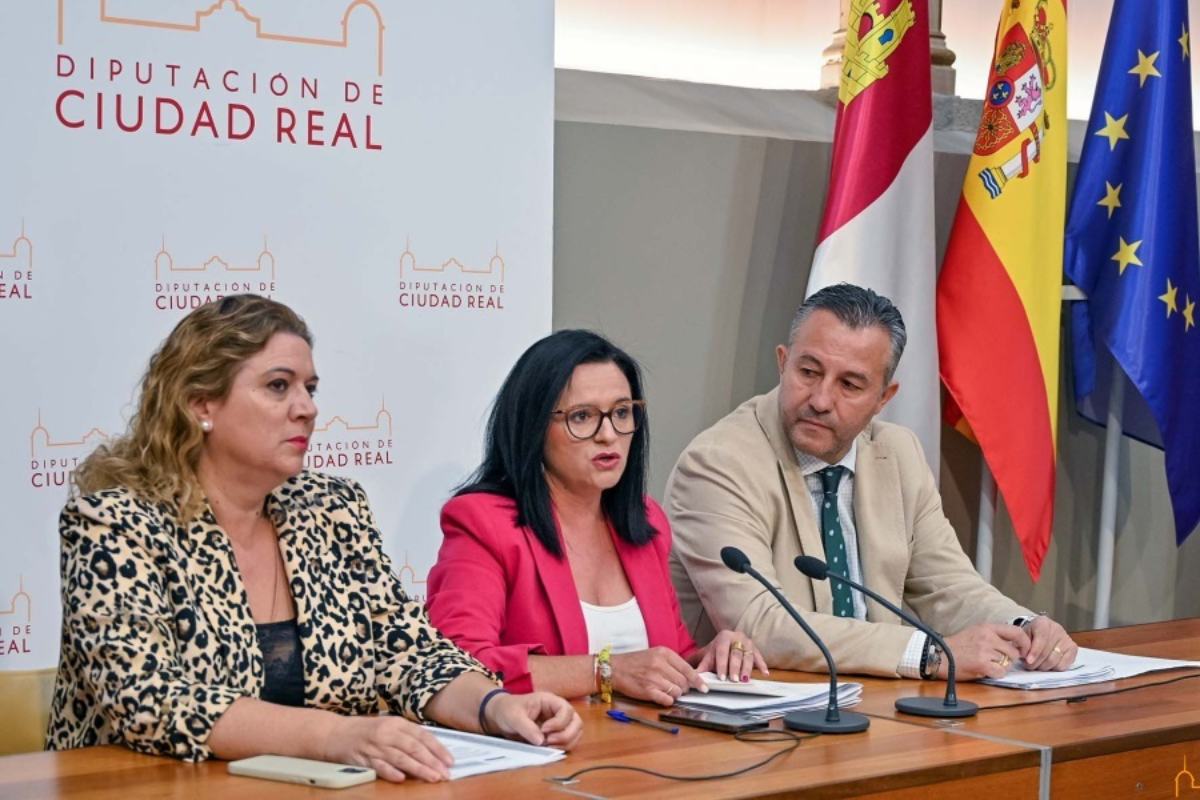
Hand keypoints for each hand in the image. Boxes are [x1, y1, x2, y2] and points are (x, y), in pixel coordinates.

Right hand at [322, 714, 453, 782]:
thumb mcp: (388, 726)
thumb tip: (432, 749)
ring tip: (432, 777)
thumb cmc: (365, 730)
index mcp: (396, 723)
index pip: (422, 735)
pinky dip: (390, 772)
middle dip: (432, 761)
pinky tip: (401, 778)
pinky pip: (378, 766)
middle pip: (414, 747)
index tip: (450, 761)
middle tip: (446, 773)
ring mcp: (374, 746)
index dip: (437, 748)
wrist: (333, 733)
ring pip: (400, 758)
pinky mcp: (362, 758)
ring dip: (418, 769)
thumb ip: (407, 735)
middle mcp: (387, 733)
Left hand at [484, 691, 582, 749]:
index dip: (559, 723)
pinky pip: (569, 741)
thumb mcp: (514, 717)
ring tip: (548, 746)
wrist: (501, 716)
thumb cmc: (507, 711)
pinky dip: (563, 747)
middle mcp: (558, 711)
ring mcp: (560, 723)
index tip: (544, 730)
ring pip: (576, 733)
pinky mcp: (557, 734)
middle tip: (548, 741)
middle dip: (566, 735)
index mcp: (549, 701)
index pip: (566, 710)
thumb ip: (527, 728)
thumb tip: (541, 741)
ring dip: (566, 743)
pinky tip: (549, 749)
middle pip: (577, 722)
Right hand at [611, 646, 706, 705]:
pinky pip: (667, 700)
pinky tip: (662, 697)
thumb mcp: (654, 654)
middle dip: (684, 688)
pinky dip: (667, 701)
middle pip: (684, 682)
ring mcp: (654, 678)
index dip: (698, 680)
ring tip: (667, 691)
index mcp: (664, 653)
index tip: (704, 687)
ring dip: (675, 694)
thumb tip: (689, 676)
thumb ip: (671, 663)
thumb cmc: (635, 662)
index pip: (688, 669)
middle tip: (679, 688)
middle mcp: (660, 665)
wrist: (614, 668)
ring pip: (677, 692)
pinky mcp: (647, 691)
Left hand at [694, 630, 768, 681]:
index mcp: (724, 637)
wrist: (728, 640)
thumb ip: (701, 666)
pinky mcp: (756, 648)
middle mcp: (737, 637)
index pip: (722, 652)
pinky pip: (760, 657)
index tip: (722, 677)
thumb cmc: (717, 651)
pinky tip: (765, 673)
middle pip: (736, 654)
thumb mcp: (708, 656)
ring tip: (745, 680)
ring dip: (747, 669)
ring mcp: (748, 642)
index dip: (722, 665)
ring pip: (748, 656)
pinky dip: (762, 665)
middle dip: (735, 668)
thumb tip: (692, 679)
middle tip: (734, 680)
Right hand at [941, 623, 1030, 680]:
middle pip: (1014, 651)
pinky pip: (1000, 672)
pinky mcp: (982, 664)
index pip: (1016, 632)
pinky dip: (995, 674)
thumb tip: (1015, 643)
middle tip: (1000, 661)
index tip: (1023, 650)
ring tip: (988, 665)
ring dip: (1001, 667)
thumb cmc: (957, 645)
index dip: (1024, 643)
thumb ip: (994, 635)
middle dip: (1010, 659)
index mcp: (987, 627)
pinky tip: (986, 671)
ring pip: (1007, 663)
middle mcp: (988, 637)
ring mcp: (985, 650)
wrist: (939, 655)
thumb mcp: (976, 632)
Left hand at [1021, 616, 1077, 670]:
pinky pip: (1064, 665)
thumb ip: (1023, 644)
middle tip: (1029, 666)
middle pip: (1047, 652)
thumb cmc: (1031, 634)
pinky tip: (1048, 665)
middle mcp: (1057, 628)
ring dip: (1044, 667)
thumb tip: (1025, 657)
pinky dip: (1054, 668)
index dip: (1034, 652)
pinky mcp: (1073, 648)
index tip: (1028, 661)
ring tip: (1037, 665)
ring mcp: (1066, 638)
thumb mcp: (1023, 635)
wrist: (1041, 632)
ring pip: (1054, 660)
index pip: (1041, 639)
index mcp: (1043, 622)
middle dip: (1036, 663)